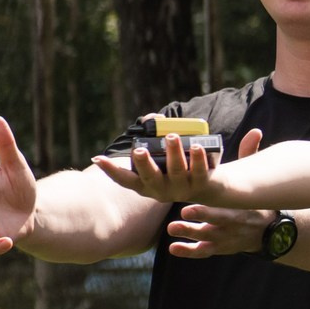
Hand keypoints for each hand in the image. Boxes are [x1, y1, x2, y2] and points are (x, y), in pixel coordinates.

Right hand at [93, 127, 227, 205]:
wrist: (211, 186)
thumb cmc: (177, 167)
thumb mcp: (162, 157)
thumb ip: (154, 136)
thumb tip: (152, 118)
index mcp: (146, 184)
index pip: (125, 179)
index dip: (111, 170)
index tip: (98, 159)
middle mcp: (161, 190)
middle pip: (150, 177)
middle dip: (143, 163)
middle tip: (139, 149)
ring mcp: (181, 189)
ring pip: (177, 171)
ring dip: (174, 153)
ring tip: (172, 136)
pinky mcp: (202, 184)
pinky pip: (200, 171)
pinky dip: (198, 158)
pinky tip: (197, 145)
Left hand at [165, 130, 273, 255]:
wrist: (265, 232)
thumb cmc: (252, 203)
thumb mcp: (253, 185)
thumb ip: (249, 158)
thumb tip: (256, 131)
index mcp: (237, 207)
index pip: (225, 205)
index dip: (210, 204)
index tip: (193, 202)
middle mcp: (230, 223)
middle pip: (216, 220)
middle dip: (201, 215)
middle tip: (184, 210)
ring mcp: (223, 236)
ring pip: (205, 237)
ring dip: (189, 232)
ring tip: (172, 228)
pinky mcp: (217, 247)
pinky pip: (202, 251)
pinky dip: (188, 251)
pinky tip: (174, 248)